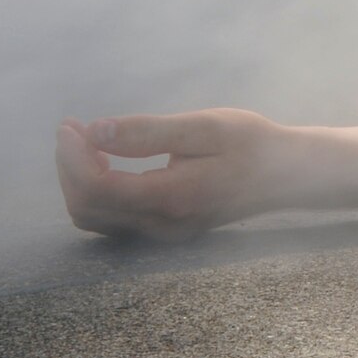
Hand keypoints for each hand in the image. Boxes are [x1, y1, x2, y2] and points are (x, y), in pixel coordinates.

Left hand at [55, 109, 292, 240]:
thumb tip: (94, 131)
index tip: (71, 124)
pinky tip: (107, 162)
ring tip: (86, 142)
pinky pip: (112, 220)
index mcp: (172, 198)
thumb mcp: (203, 127)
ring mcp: (164, 233)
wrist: (288, 174)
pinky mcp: (166, 230)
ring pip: (95, 218)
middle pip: (87, 207)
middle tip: (73, 128)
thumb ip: (147, 132)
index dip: (72, 156)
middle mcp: (163, 225)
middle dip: (69, 166)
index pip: (97, 188)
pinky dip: (97, 192)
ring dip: (79, 180)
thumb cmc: (251, 144)